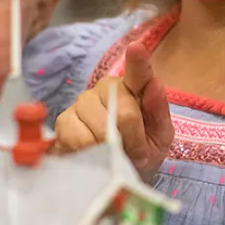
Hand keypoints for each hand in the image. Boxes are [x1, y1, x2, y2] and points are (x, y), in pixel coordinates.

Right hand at [54, 42, 172, 179]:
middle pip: (124, 110)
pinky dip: (90, 150)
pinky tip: (94, 154)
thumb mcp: (160, 137)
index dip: (138, 61)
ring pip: (99, 124)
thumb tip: (155, 85)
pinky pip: (77, 135)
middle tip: (136, 155)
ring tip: (115, 156)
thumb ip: (158, 112)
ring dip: (112, 148)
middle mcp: (108, 88)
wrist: (115, 176)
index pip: (138, 72)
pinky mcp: (64, 120)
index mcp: (135, 88)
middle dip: (133, 139)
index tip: (136, 48)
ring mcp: (83, 102)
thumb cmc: (141, 152)